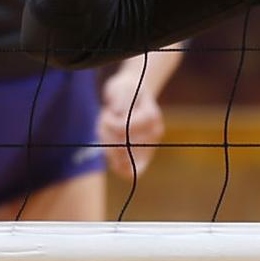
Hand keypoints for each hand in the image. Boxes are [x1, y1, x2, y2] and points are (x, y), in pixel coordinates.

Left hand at [97, 58, 166, 179]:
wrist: (134, 96)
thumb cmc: (125, 90)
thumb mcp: (122, 88)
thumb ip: (121, 98)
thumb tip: (118, 113)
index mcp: (151, 117)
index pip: (123, 130)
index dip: (108, 124)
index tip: (107, 114)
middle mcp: (154, 134)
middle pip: (120, 147)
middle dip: (106, 136)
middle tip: (106, 122)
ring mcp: (149, 147)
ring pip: (121, 161)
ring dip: (107, 147)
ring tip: (108, 131)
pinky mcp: (143, 158)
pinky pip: (129, 172)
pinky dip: (115, 164)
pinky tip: (110, 149)